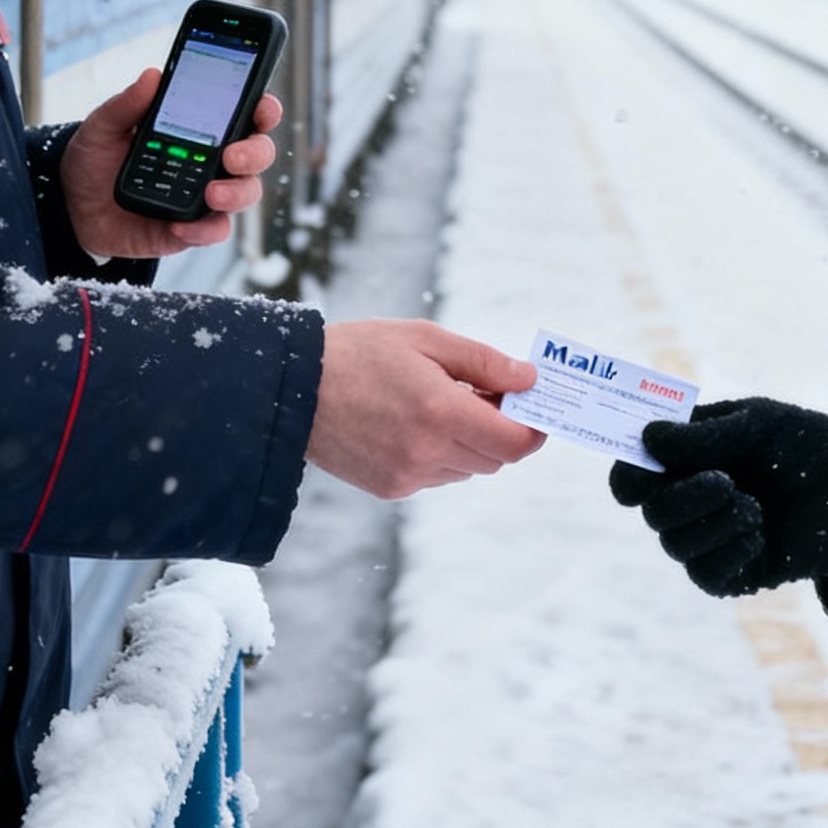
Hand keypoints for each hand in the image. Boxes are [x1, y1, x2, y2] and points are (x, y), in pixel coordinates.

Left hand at [60, 71, 281, 259]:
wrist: (73, 206)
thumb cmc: (95, 160)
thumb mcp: (103, 126)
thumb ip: (127, 103)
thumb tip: (152, 76)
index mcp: (200, 128)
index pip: (245, 114)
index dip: (263, 109)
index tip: (263, 108)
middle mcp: (211, 160)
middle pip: (257, 153)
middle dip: (255, 153)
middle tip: (232, 156)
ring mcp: (206, 195)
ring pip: (247, 193)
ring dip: (237, 193)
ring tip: (211, 194)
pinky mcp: (192, 228)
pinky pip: (215, 230)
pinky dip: (205, 230)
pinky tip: (180, 225)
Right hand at [307, 319, 546, 498]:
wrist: (293, 389)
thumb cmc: (360, 353)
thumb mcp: (426, 339)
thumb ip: (484, 362)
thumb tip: (528, 379)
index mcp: (441, 412)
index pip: (515, 442)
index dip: (534, 428)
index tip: (534, 407)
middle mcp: (428, 453)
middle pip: (496, 458)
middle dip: (501, 428)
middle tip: (485, 393)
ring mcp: (408, 476)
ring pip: (468, 468)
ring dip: (470, 442)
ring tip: (442, 403)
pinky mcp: (391, 488)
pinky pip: (438, 475)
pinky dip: (441, 453)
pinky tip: (414, 422)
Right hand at [608, 398, 827, 597]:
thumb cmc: (802, 443)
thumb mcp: (754, 426)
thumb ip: (701, 436)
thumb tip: (647, 438)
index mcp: (683, 460)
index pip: (632, 476)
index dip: (627, 477)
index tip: (644, 474)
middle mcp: (688, 501)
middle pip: (652, 512)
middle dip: (684, 498)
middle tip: (727, 482)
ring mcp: (708, 539)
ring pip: (675, 545)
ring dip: (712, 524)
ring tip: (754, 506)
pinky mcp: (733, 572)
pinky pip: (706, 575)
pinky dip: (727, 553)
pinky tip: (757, 534)